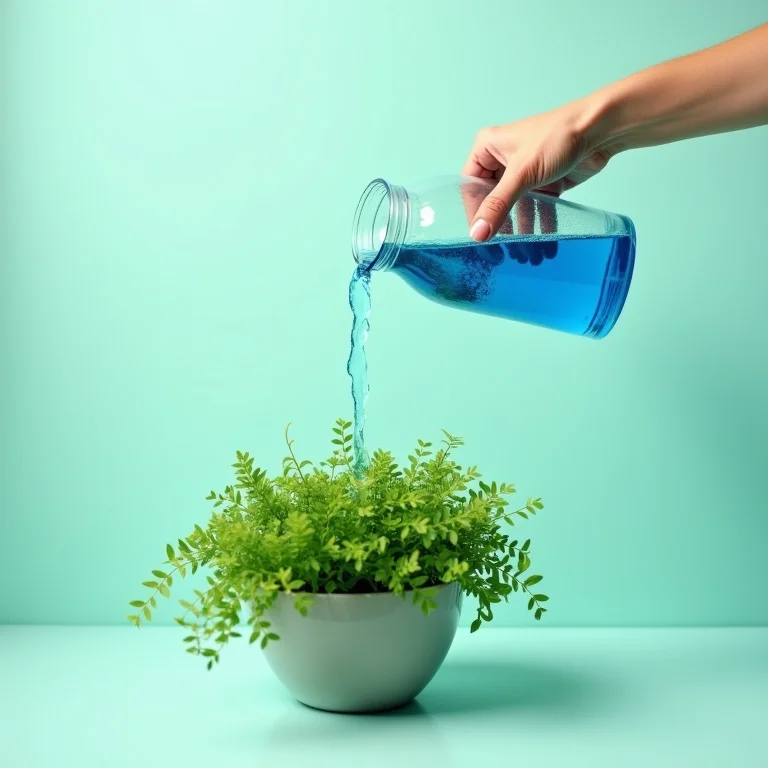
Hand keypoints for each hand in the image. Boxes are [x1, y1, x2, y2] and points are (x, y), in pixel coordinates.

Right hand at [462, 100, 614, 241]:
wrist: (600, 130)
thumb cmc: (556, 137)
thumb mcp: (521, 174)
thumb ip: (498, 206)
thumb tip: (477, 234)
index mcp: (487, 148)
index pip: (470, 186)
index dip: (473, 212)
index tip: (477, 237)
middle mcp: (503, 159)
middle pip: (493, 200)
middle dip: (498, 225)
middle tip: (498, 250)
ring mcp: (525, 172)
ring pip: (515, 206)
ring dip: (520, 229)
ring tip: (523, 253)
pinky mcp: (545, 182)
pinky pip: (536, 208)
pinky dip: (538, 224)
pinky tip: (540, 243)